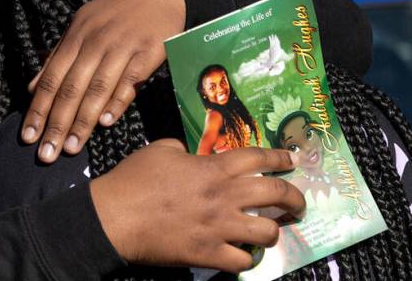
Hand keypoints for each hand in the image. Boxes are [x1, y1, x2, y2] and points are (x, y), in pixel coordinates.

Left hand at [22, 0, 185, 161]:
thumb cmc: (115, 13)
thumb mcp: (81, 27)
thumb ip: (57, 57)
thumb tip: (32, 88)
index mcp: (75, 37)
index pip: (51, 79)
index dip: (38, 109)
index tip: (28, 137)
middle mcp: (94, 42)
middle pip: (70, 88)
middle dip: (56, 124)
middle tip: (46, 155)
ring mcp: (121, 47)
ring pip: (97, 88)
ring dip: (82, 121)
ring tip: (71, 149)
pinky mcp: (148, 52)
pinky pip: (129, 80)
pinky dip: (116, 101)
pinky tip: (104, 122)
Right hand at [90, 140, 304, 272]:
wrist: (114, 216)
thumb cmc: (133, 180)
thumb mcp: (159, 150)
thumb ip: (183, 149)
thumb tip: (189, 153)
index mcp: (212, 168)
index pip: (257, 158)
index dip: (279, 158)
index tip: (292, 160)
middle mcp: (223, 197)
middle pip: (275, 195)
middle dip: (294, 198)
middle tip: (298, 203)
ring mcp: (218, 228)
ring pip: (267, 232)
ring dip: (271, 231)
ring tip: (268, 231)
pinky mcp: (208, 254)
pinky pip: (242, 262)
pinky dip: (245, 259)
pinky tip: (241, 254)